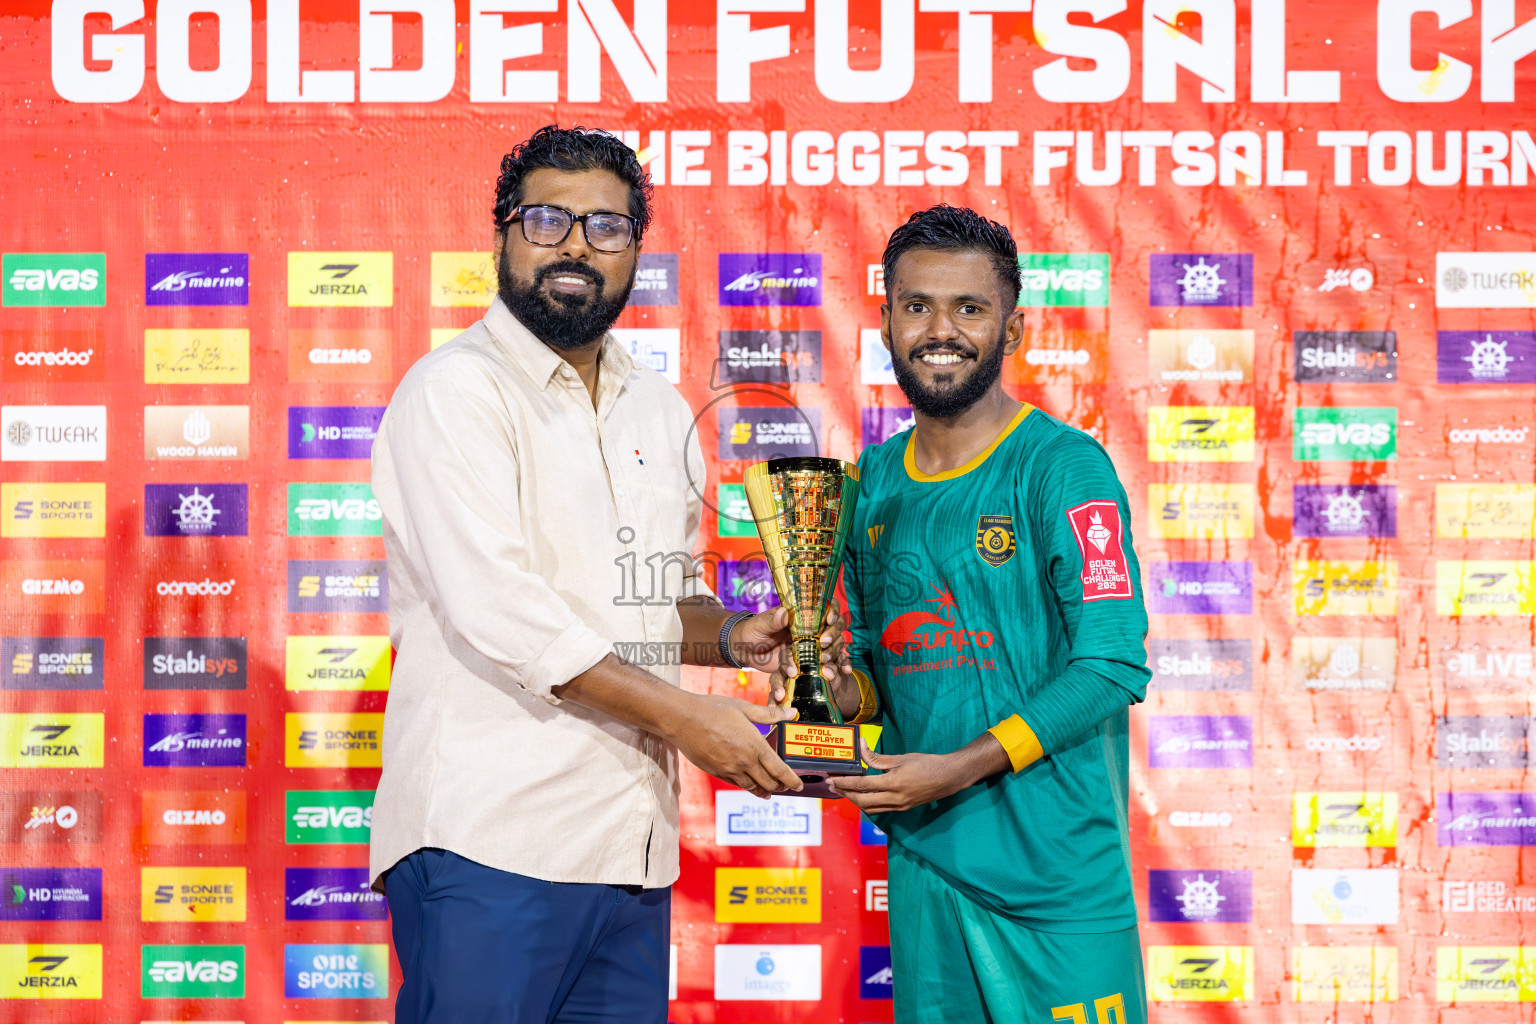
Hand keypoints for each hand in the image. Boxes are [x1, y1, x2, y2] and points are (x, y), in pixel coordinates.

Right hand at [663, 692, 803, 798]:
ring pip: (752, 788)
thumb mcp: (743, 708)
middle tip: (785, 786)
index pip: (779, 770)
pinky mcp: (717, 772)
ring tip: (769, 791)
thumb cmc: (712, 709)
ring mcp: (729, 770)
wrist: (682, 719)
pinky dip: (747, 786)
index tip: (798, 786)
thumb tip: (791, 712)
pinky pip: (737, 784)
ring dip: (763, 790)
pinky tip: (749, 783)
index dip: (791, 780)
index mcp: (754, 745)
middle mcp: (744, 762)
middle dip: (780, 787)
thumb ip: (769, 714)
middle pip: (768, 783)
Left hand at [763, 604, 854, 707]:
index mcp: (800, 614)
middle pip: (833, 627)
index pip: (824, 606)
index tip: (829, 619)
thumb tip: (784, 613)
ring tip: (825, 662)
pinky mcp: (808, 661)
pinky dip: (837, 666)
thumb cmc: (753, 630)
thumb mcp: (761, 625)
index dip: (832, 610)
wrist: (746, 651)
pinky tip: (843, 672)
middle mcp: (810, 628)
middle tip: (824, 643)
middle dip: (834, 634)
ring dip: (833, 652)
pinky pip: (826, 663)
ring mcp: (811, 645)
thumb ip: (772, 621)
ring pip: (833, 645)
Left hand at [827, 737, 989, 812]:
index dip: (844, 783)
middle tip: (833, 786)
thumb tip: (861, 746)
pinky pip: (880, 809)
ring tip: (845, 791)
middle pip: (862, 802)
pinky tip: (863, 796)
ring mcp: (899, 806)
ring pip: (870, 809)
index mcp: (893, 783)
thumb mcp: (901, 757)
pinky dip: (868, 803)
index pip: (862, 785)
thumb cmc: (927, 764)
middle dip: (845, 794)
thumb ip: (878, 757)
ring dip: (855, 801)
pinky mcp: (903, 808)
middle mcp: (895, 799)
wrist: (949, 777)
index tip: (832, 779)